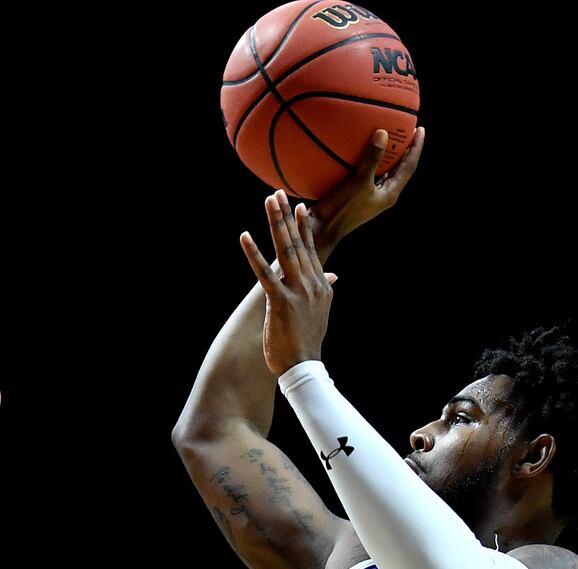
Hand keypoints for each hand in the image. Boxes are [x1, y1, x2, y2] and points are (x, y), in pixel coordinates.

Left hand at [241, 191, 338, 375]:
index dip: (305, 227)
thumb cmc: (308, 341)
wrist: (304, 365)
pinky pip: (265, 273)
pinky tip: (245, 236)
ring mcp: (297, 291)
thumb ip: (326, 289)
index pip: (312, 249)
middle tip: (279, 193)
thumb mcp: (322, 311)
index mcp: (321, 285)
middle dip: (288, 216)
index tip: (301, 206)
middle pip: (299, 243)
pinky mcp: (280, 301)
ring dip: (276, 223)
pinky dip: (253, 253)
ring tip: (269, 201)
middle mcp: (312, 283)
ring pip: (285, 250)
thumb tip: (333, 275)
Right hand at [303, 126, 424, 257]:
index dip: (416, 148)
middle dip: (403, 148)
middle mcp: (383, 193)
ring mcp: (370, 194)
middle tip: (405, 129)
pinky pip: (367, 171)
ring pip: (383, 169)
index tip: (420, 130)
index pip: (409, 166)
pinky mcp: (357, 192)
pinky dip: (368, 159)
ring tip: (386, 135)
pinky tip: (361, 148)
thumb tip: (382, 134)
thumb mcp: (360, 182)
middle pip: (399, 167)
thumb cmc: (344, 209)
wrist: (323, 227)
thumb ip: (372, 159)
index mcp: (390, 193)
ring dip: (386, 153)